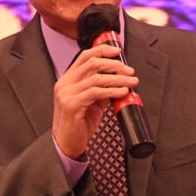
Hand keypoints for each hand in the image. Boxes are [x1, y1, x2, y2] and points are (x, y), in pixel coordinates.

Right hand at [52, 44, 137, 158]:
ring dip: (118, 79)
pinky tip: (122, 92)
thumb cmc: (78, 124)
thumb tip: (119, 81)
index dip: (102, 50)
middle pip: (92, 63)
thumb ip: (101, 90)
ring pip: (96, 78)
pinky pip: (96, 93)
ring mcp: (66, 94)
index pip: (84, 56)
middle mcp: (65, 84)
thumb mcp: (91, 102)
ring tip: (131, 82)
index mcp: (68, 80)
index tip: (118, 51)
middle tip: (129, 71)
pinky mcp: (72, 105)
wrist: (67, 144)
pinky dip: (112, 91)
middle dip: (114, 65)